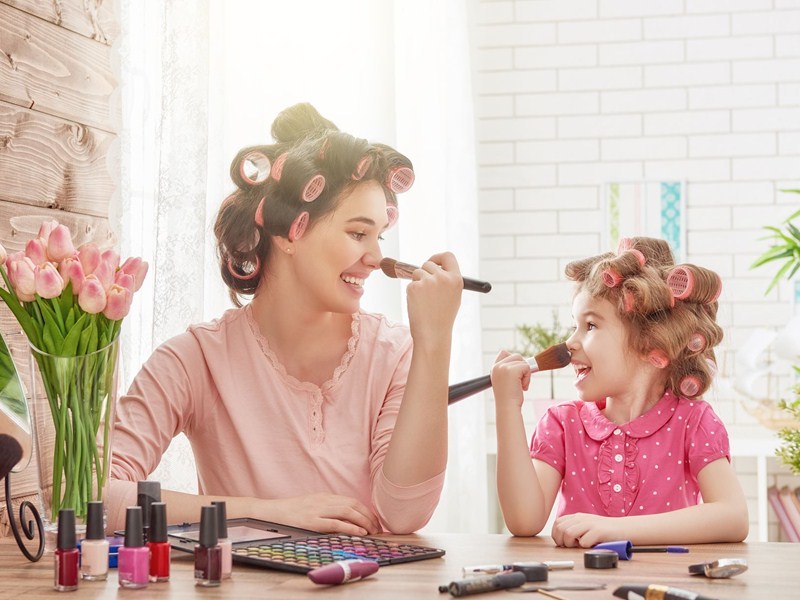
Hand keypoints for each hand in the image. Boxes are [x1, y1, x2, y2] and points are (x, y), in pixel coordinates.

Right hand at [266, 493, 381, 535]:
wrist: (272, 512)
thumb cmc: (292, 512)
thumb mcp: (312, 506)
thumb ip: (327, 509)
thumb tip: (345, 520)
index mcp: (325, 497)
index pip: (351, 501)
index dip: (366, 510)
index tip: (374, 520)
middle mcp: (324, 501)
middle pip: (353, 505)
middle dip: (368, 516)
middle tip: (377, 528)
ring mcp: (318, 511)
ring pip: (347, 512)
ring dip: (363, 521)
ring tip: (372, 531)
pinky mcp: (311, 522)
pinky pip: (335, 523)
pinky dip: (350, 527)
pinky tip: (360, 532)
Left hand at [405, 252, 462, 344]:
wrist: (433, 334)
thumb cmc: (442, 317)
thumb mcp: (453, 296)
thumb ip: (447, 280)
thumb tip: (435, 268)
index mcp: (456, 279)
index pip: (448, 256)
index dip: (439, 257)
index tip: (433, 261)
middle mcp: (443, 278)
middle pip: (428, 263)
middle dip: (424, 273)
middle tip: (426, 290)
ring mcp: (428, 282)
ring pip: (417, 273)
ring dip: (417, 283)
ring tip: (424, 301)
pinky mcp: (415, 287)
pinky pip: (411, 284)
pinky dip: (412, 292)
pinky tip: (418, 305)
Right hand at [491, 350, 530, 409]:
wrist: (508, 407)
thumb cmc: (509, 397)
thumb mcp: (506, 380)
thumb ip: (510, 370)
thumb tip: (527, 363)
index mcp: (494, 368)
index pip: (504, 353)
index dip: (514, 361)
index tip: (515, 375)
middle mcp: (497, 366)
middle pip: (517, 356)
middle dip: (522, 368)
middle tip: (519, 382)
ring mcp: (504, 367)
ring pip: (523, 362)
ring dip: (526, 374)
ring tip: (520, 385)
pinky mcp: (512, 370)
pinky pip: (527, 367)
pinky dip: (528, 378)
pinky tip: (522, 387)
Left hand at [551, 512, 620, 547]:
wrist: (624, 528)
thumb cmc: (604, 531)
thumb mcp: (586, 526)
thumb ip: (574, 529)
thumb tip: (561, 540)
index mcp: (577, 517)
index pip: (557, 523)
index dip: (557, 535)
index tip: (563, 543)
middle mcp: (582, 518)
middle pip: (561, 529)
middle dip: (562, 541)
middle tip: (571, 546)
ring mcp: (590, 524)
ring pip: (568, 533)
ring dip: (571, 544)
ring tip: (579, 546)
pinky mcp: (599, 531)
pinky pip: (584, 541)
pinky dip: (584, 547)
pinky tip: (590, 545)